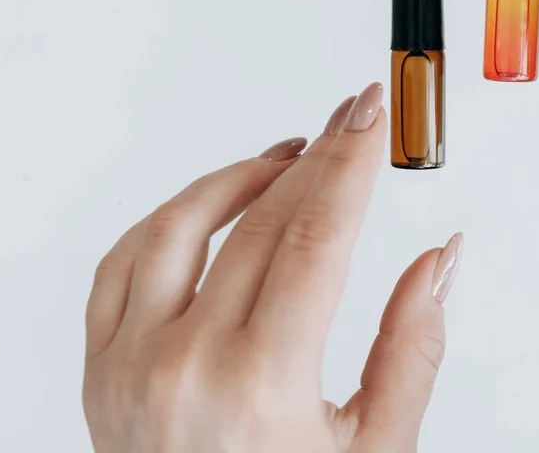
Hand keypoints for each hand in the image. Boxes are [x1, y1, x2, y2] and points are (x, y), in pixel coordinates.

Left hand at [83, 82, 463, 451]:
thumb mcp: (377, 450)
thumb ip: (413, 347)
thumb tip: (440, 258)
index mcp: (263, 385)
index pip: (317, 236)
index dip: (352, 165)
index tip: (372, 118)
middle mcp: (186, 368)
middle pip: (260, 223)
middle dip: (317, 158)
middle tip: (351, 119)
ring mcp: (130, 368)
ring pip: (176, 228)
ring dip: (237, 178)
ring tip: (287, 157)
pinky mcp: (98, 375)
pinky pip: (119, 268)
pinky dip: (166, 222)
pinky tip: (209, 207)